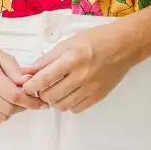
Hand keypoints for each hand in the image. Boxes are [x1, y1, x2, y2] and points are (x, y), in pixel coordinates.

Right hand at [0, 39, 40, 125]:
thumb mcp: (0, 55)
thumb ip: (16, 71)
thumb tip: (30, 85)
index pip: (14, 95)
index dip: (31, 102)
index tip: (41, 103)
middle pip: (9, 109)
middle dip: (23, 106)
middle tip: (26, 98)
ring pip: (2, 117)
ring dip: (11, 111)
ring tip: (9, 97)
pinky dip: (0, 115)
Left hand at [23, 25, 137, 112]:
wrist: (123, 46)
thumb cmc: (95, 40)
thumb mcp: (68, 44)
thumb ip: (46, 59)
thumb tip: (27, 71)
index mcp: (71, 59)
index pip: (43, 80)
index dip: (30, 86)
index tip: (27, 86)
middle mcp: (81, 76)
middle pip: (50, 96)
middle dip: (41, 94)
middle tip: (42, 87)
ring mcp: (91, 88)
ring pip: (62, 106)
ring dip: (54, 101)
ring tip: (56, 91)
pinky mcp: (98, 96)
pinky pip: (77, 109)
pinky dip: (69, 104)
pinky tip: (70, 94)